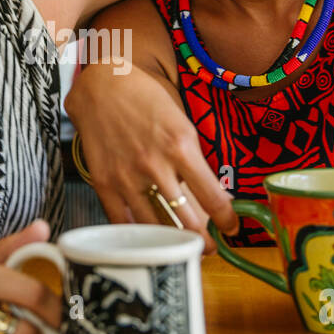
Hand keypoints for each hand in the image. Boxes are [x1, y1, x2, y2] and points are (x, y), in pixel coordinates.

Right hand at [66, 64, 238, 251]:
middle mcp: (155, 164)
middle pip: (187, 221)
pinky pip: (123, 222)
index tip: (231, 228)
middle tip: (208, 248)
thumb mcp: (181, 125)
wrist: (102, 86)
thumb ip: (195, 161)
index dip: (227, 220)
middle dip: (203, 241)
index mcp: (181, 146)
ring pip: (156, 227)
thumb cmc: (146, 100)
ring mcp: (127, 176)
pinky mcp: (104, 183)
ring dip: (172, 242)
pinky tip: (147, 239)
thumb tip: (214, 198)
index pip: (213, 197)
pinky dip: (138, 235)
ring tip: (181, 248)